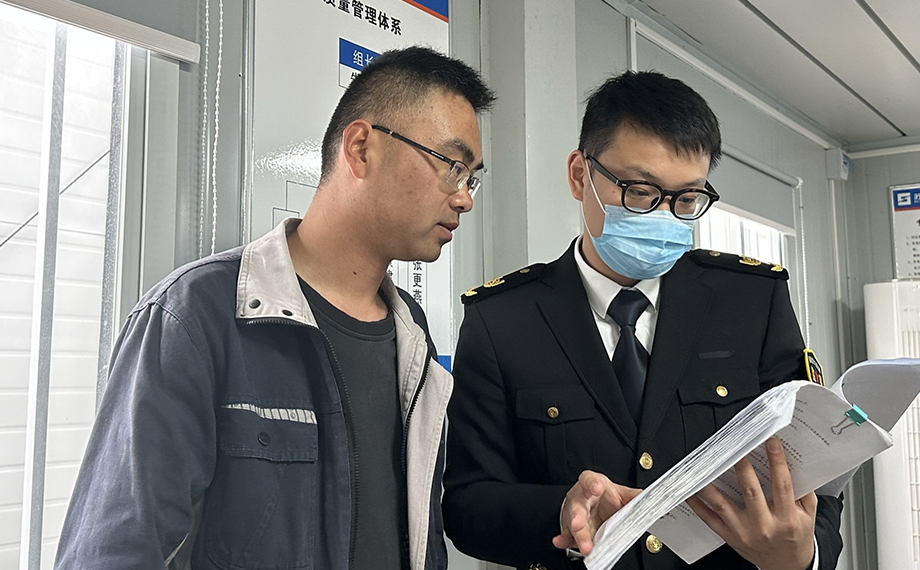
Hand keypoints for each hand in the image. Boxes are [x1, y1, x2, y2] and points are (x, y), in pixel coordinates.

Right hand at [552, 470, 640, 554]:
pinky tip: (560, 542)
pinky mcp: (571, 528)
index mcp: (590, 484)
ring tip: (584, 546)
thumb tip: (645, 497)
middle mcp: (579, 498)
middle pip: (577, 507)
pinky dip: (563, 539)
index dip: (592, 483)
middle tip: (579, 524)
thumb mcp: (617, 491)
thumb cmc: (602, 495)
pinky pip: (566, 534)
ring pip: (573, 524)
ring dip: (577, 535)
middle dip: (578, 517)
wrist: (591, 502)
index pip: (588, 480)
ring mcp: (574, 514)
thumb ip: (631, 495)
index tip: (598, 488)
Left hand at [686, 438, 817, 569]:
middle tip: (736, 448)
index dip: (777, 462)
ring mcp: (744, 532)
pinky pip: (709, 519)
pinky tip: (691, 491)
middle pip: (750, 491)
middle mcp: (764, 525)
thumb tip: (794, 463)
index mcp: (786, 518)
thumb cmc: (796, 538)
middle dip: (742, 467)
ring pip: (722, 504)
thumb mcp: (808, 516)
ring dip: (711, 485)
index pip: (782, 485)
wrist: (787, 567)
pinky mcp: (730, 536)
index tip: (771, 443)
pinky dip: (698, 504)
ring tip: (704, 467)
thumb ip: (804, 492)